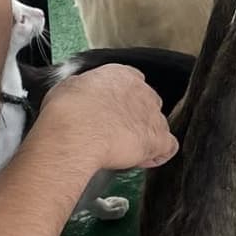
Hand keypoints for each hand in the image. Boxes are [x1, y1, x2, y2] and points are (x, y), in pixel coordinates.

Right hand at [40, 65, 178, 172]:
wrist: (75, 133)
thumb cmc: (66, 112)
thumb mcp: (69, 88)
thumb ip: (84, 89)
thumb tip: (81, 96)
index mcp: (121, 75)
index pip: (132, 83)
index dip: (124, 101)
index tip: (113, 113)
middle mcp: (142, 91)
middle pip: (148, 104)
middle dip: (136, 119)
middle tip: (116, 134)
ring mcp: (153, 115)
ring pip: (158, 126)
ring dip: (146, 138)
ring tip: (125, 151)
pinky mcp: (158, 138)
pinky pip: (168, 147)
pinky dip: (158, 155)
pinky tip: (144, 161)